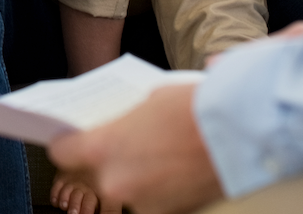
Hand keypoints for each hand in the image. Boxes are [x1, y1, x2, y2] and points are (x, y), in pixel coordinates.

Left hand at [48, 84, 222, 213]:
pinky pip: (155, 201)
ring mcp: (144, 204)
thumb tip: (119, 124)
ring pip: (127, 190)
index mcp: (102, 149)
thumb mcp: (148, 99)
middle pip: (96, 174)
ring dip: (137, 178)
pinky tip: (176, 171)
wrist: (240, 131)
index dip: (68, 144)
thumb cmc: (194, 107)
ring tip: (157, 158)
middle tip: (125, 146)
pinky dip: (162, 189)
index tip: (72, 139)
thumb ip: (124, 118)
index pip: (62, 153)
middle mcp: (116, 183)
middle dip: (108, 161)